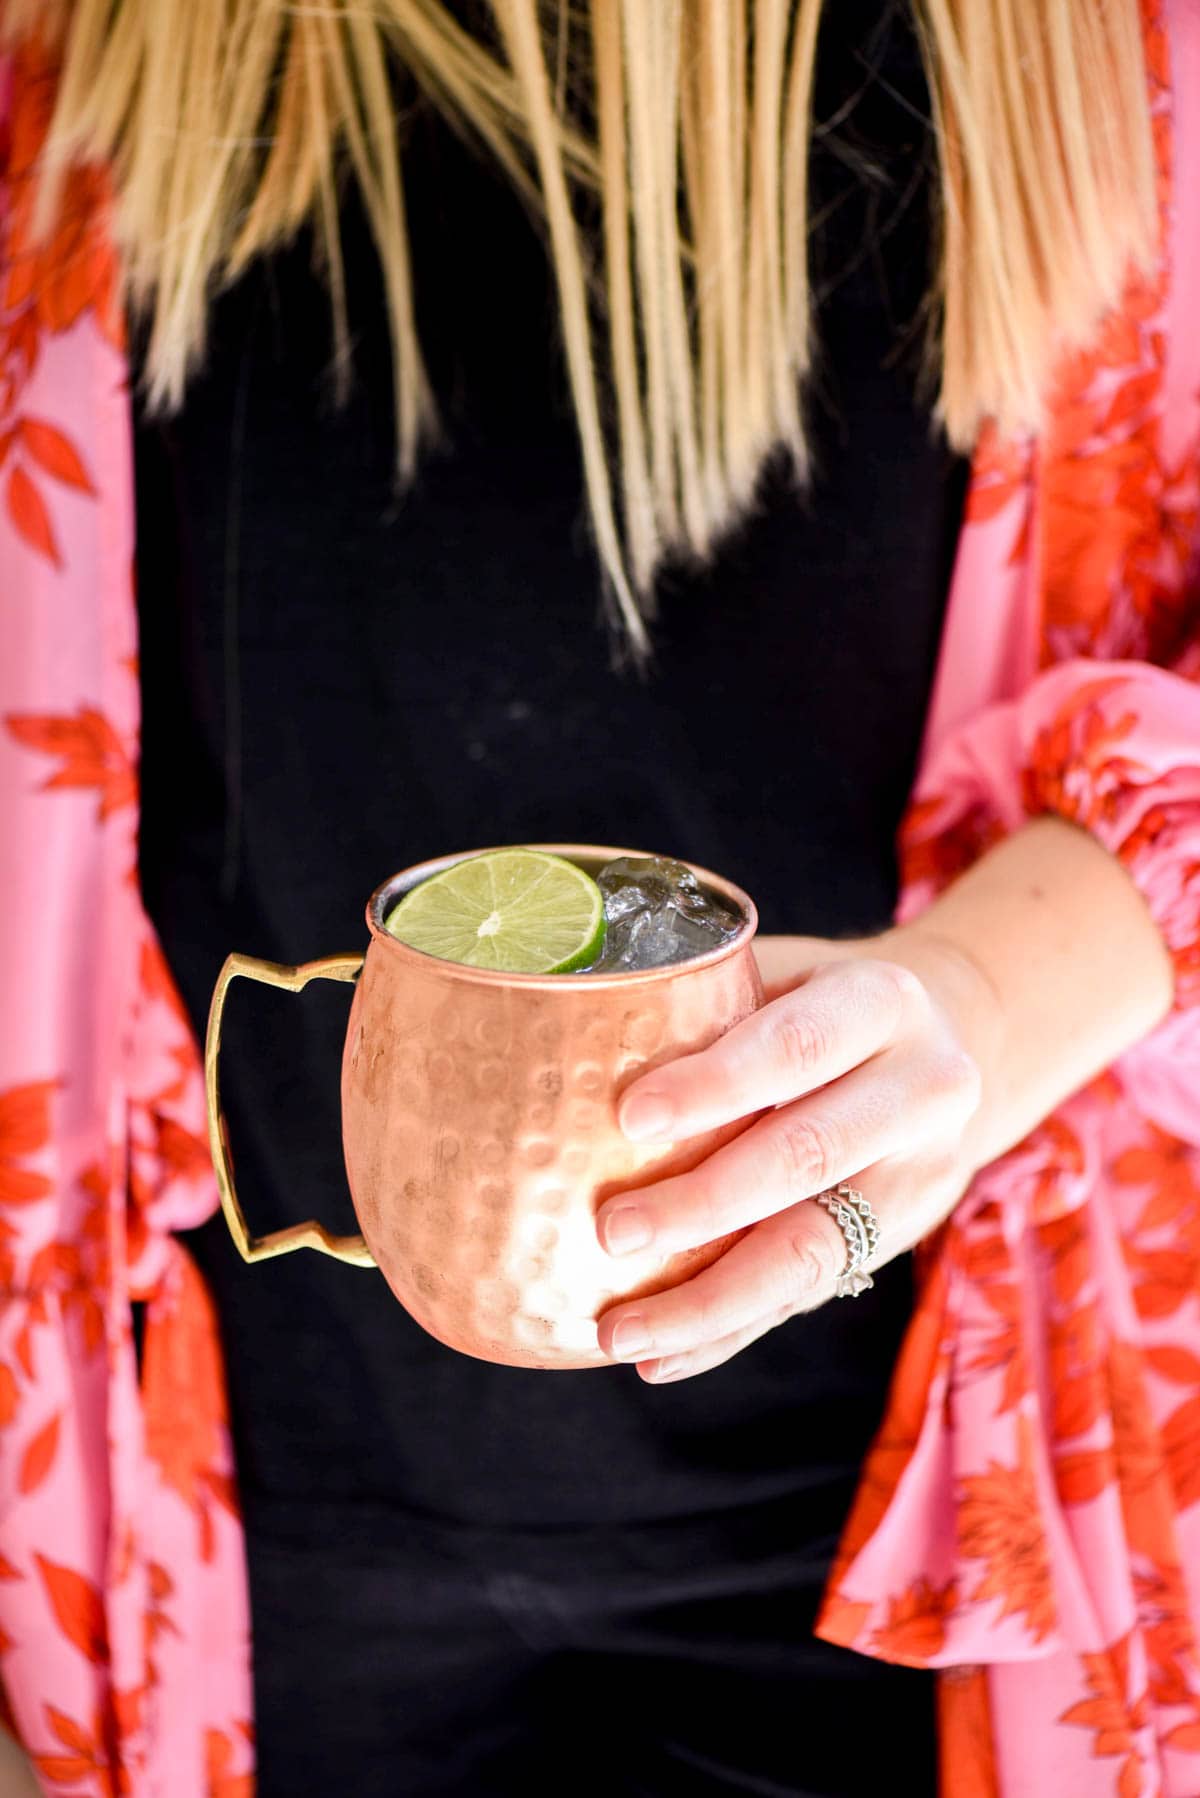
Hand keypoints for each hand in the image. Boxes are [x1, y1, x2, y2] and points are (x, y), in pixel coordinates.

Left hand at [593, 929, 996, 1382]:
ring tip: (617, 1329)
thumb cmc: (817, 1001)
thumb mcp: (784, 971)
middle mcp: (923, 1090)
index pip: (799, 1045)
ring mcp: (918, 1177)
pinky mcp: (894, 1243)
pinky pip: (807, 1297)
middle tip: (610, 1231)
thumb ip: (708, 1004)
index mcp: (884, 1002)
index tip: (630, 1117)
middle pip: (809, 1155)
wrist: (944, 1046)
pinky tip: (660, 1356)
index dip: (717, 1084)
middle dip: (704, 1202)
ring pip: (813, 1249)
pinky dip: (728, 1331)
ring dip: (709, 1298)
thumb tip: (568, 1042)